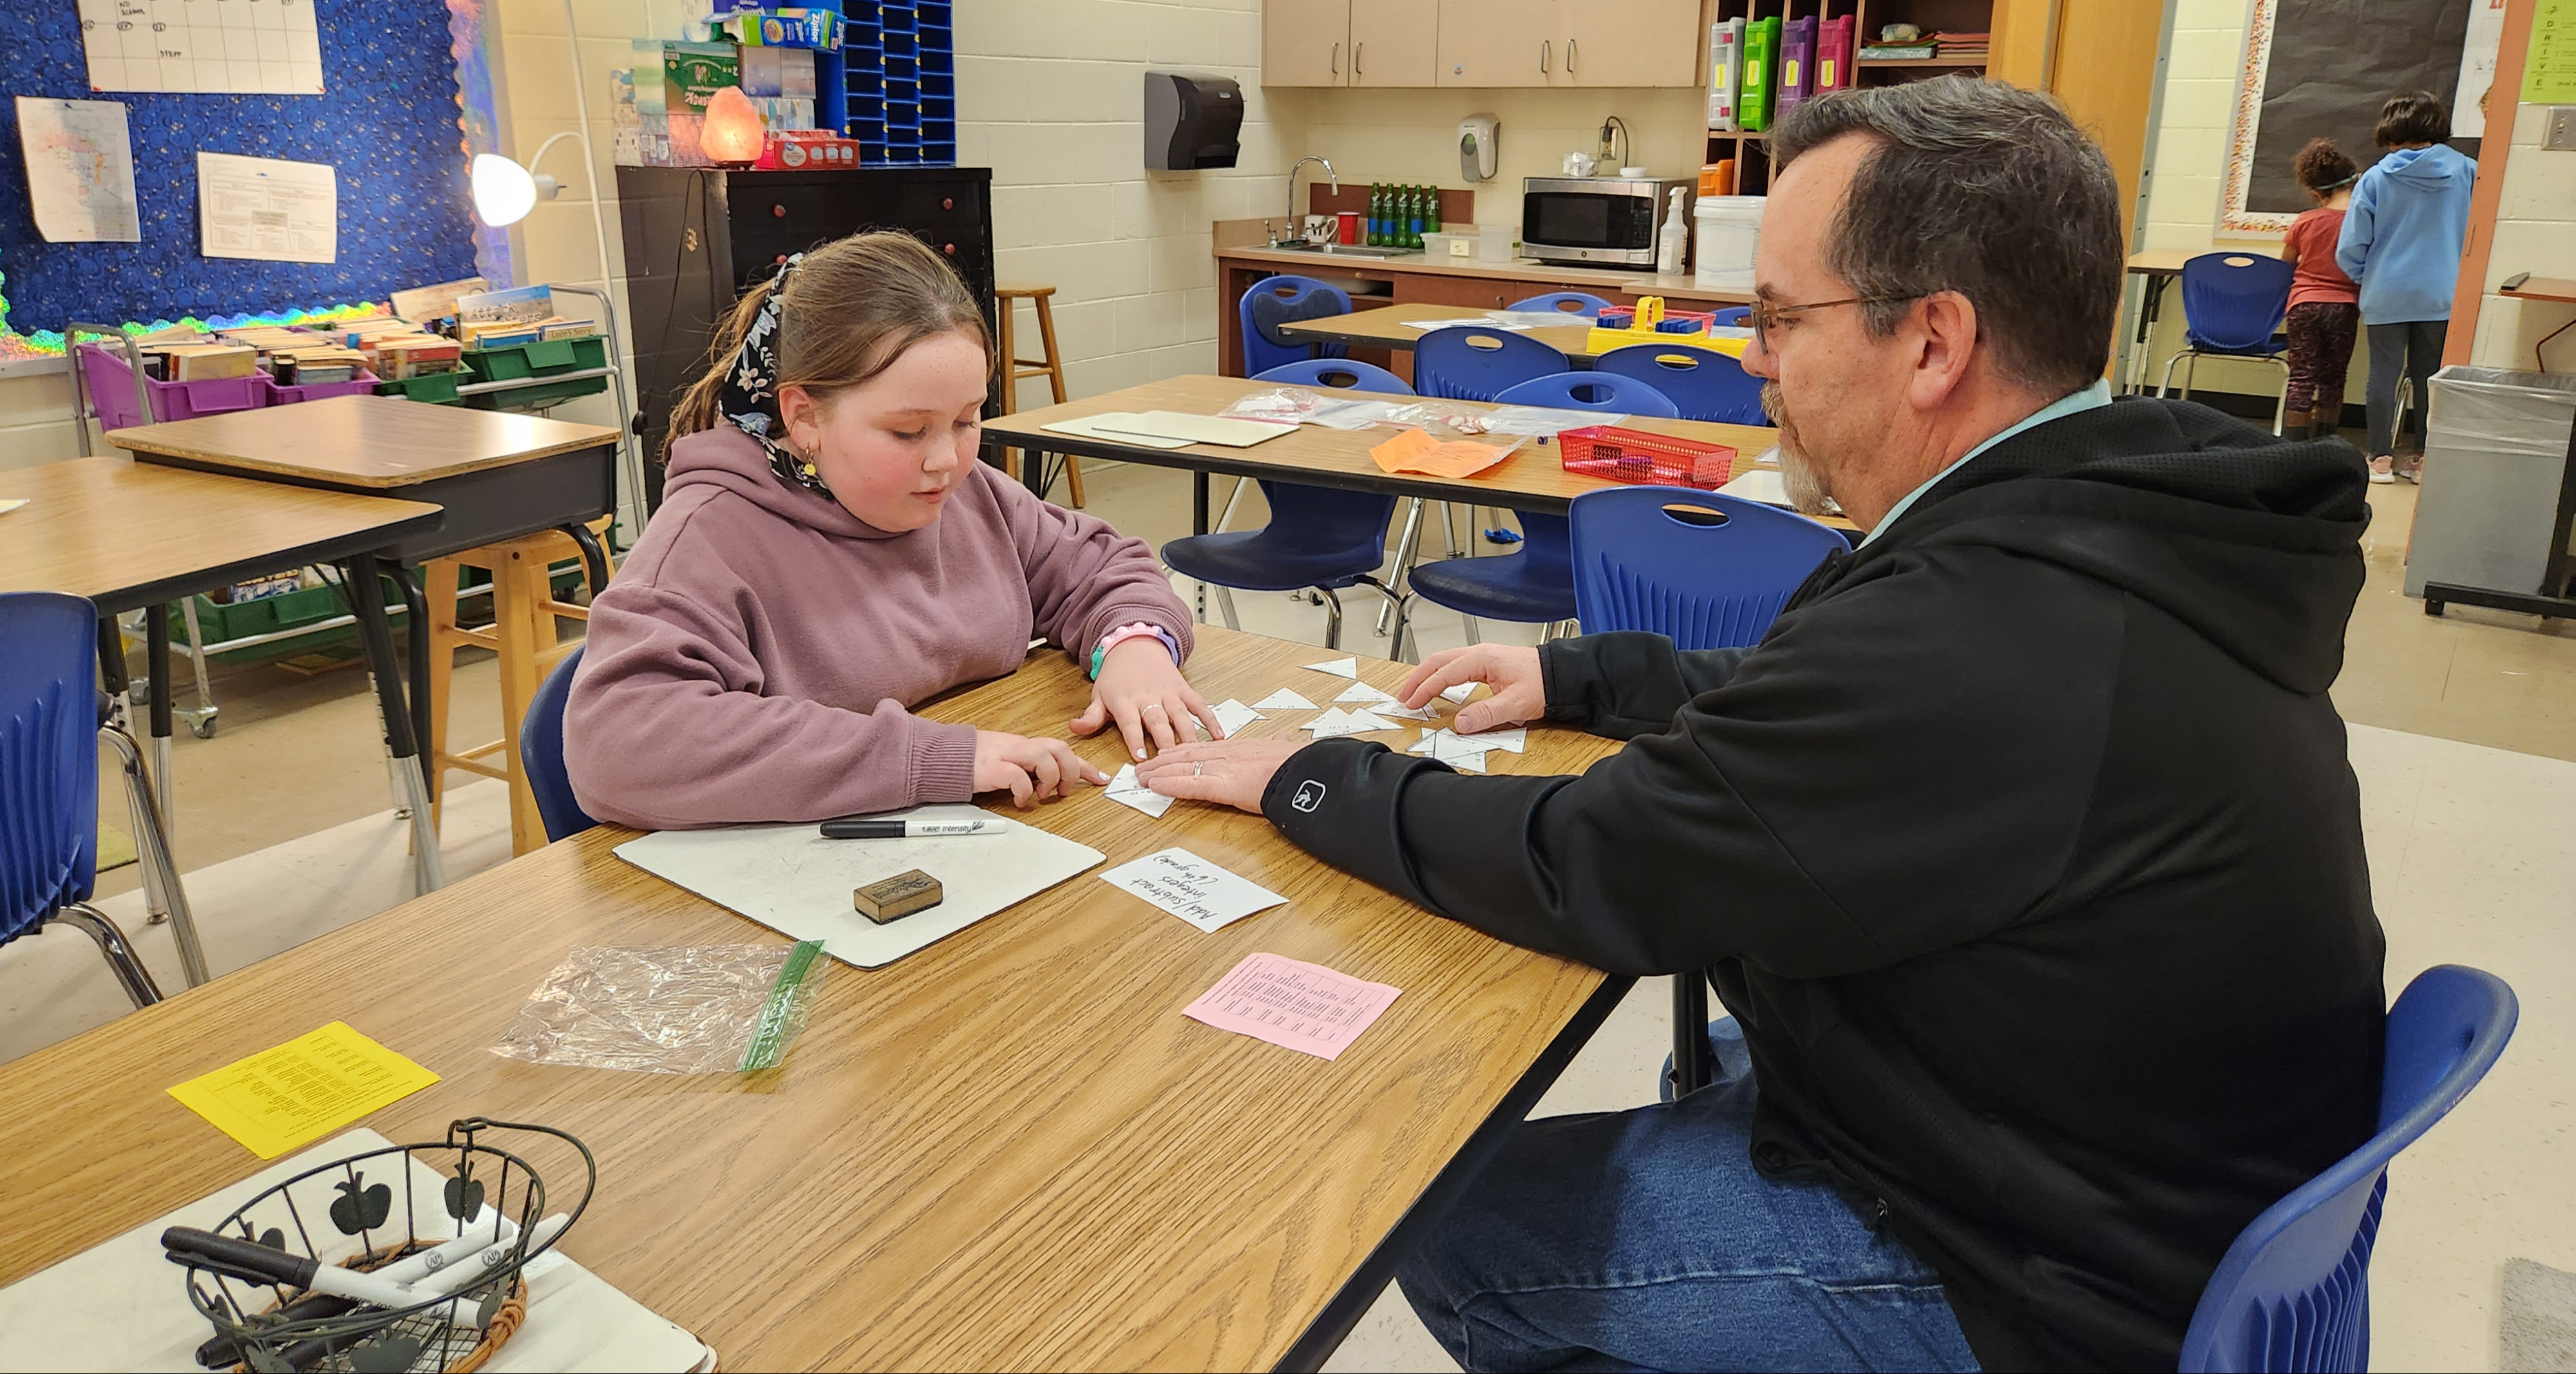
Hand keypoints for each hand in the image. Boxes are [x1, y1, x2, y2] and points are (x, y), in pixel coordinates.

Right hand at [973, 730, 1108, 807]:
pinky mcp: (991, 768)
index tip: (1100, 779)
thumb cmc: (974, 762)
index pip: (1062, 749)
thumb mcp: (1007, 761)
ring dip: (1049, 779)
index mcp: (1024, 746)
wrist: (944, 757)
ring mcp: (1005, 755)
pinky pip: (1017, 776)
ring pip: (1043, 756)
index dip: (1084, 765)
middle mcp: (1019, 747)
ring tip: (1041, 795)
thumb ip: (1027, 768)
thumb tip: (1047, 782)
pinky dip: (1024, 791)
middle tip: (1062, 791)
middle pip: (1059, 747)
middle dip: (1070, 771)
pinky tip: (1020, 801)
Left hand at [1071, 636, 1223, 761]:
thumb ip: (1091, 717)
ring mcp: (1168, 693)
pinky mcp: (1183, 690)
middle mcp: (1149, 697)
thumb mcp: (1099, 695)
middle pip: (1158, 720)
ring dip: (1188, 734)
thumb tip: (1074, 729)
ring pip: (1180, 715)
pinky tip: (1218, 735)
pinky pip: (1199, 705)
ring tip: (1194, 753)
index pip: (1130, 723)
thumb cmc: (1117, 677)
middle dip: (1164, 741)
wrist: (1136, 646)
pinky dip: (1210, 719)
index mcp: (1125, 701)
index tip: (1141, 758)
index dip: (1135, 740)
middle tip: (1170, 761)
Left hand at [1135, 738, 1309, 814]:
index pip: (1205, 748)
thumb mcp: (1288, 749)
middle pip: (1187, 756)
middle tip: (1144, 765)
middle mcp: (1228, 754)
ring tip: (1141, 777)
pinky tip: (1155, 787)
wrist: (1308, 772)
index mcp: (1242, 748)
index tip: (1168, 753)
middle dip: (1163, 761)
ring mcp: (1223, 768)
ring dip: (1159, 773)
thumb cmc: (1302, 763)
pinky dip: (1170, 786)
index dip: (1183, 751)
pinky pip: (1190, 785)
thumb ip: (1280, 746)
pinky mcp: (1223, 785)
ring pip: (1182, 768)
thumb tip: (1284, 740)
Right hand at [1397, 644, 1545, 734]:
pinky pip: (1456, 665)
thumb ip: (1487, 714)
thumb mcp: (1516, 704)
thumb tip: (1460, 724)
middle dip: (1417, 678)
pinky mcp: (1488, 663)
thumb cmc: (1543, 684)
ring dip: (1427, 675)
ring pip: (1446, 661)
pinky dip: (1441, 675)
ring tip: (1414, 692)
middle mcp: (1480, 653)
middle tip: (1403, 697)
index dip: (1425, 689)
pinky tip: (1438, 686)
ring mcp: (1483, 656)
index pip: (1445, 673)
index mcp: (1483, 659)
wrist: (1563, 675)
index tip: (1412, 703)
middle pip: (1438, 661)